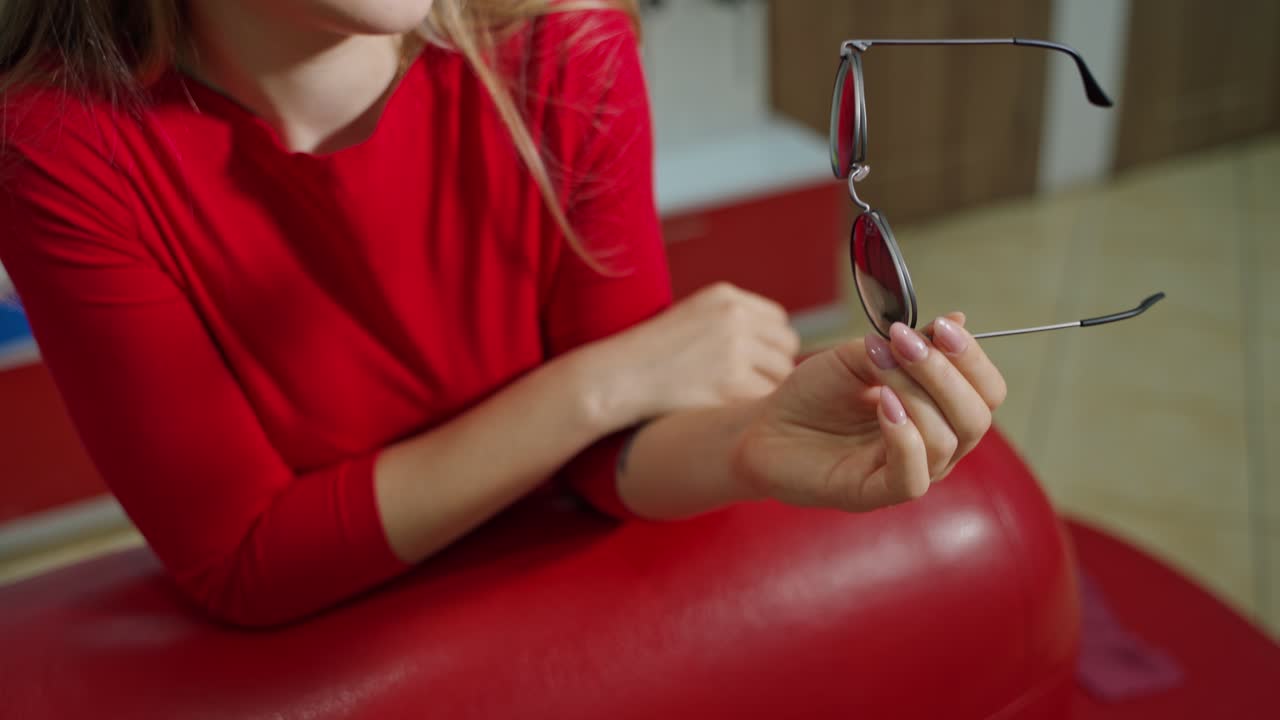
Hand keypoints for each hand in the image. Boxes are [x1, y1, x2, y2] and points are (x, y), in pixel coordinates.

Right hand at [594, 283, 799, 426]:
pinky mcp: (731, 381)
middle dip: (773, 368)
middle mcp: (734, 316)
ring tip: (735, 400)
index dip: (768, 346)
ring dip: (765, 389)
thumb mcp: (691, 317)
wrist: (616, 378)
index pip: (778, 320)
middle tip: (748, 387)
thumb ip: (730, 323)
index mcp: (725, 295)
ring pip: (781, 373)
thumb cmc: (649, 356)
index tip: (752, 365)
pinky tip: (732, 411)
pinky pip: (766, 397)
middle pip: (786, 345)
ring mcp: (734, 348)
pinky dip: (755, 409)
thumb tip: (776, 349)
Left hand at [731, 313, 1005, 511]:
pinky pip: (913, 476)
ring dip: (916, 395)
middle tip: (904, 343)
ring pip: (947, 441)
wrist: (764, 425)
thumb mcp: (863, 356)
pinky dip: (905, 436)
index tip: (945, 327)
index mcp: (940, 412)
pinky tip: (884, 405)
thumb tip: (959, 320)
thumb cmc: (815, 393)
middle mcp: (934, 446)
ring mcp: (908, 472)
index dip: (973, 359)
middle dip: (946, 374)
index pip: (987, 392)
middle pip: (976, 417)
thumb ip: (910, 343)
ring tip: (878, 368)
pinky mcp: (876, 494)